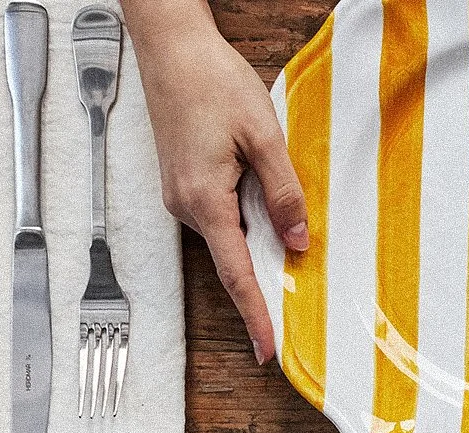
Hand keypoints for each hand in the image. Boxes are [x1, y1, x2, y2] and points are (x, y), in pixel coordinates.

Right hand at [124, 0, 307, 361]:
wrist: (171, 47)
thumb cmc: (212, 81)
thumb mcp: (263, 137)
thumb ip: (283, 192)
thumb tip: (297, 240)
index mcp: (205, 199)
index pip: (236, 273)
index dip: (254, 314)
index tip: (266, 350)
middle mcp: (187, 205)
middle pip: (235, 257)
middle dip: (265, 278)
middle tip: (297, 297)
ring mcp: (181, 196)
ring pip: (229, 236)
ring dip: (257, 240)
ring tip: (282, 226)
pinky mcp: (184, 185)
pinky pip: (221, 217)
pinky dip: (245, 222)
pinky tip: (261, 203)